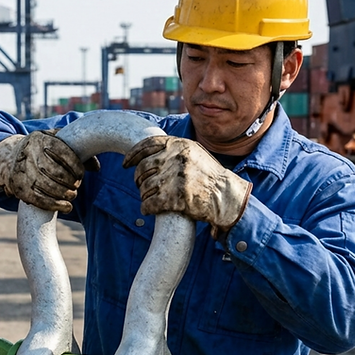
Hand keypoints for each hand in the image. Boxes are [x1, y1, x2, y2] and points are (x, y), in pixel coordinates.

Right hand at [0, 129, 95, 213]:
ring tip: (72, 195)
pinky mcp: (18, 188)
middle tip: (76, 186)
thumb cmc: (40, 149)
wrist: (8, 157)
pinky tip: (66, 206)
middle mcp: (29, 153)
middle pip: (56, 172)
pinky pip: (39, 200)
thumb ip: (76, 149)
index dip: (76, 166)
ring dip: (65, 194)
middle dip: (71, 182)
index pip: (63, 152)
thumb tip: (96, 167)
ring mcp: (22, 171)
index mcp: (40, 139)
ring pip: (48, 187)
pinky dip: (55, 206)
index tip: (80, 174)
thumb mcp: (54, 141)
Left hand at [122, 135, 250, 232]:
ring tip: (148, 198)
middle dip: (138, 178)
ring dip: (144, 194)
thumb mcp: (195, 153)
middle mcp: (177, 158)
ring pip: (145, 187)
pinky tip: (148, 209)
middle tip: (139, 185)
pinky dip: (146, 208)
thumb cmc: (210, 176)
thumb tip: (147, 152)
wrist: (228, 196)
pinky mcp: (176, 198)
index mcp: (180, 145)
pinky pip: (150, 203)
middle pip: (143, 168)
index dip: (132, 155)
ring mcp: (176, 178)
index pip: (147, 144)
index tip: (126, 164)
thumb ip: (175, 149)